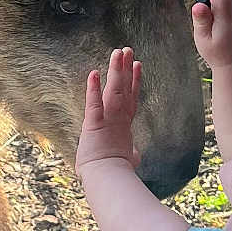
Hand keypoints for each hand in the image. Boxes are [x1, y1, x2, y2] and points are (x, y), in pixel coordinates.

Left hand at [76, 47, 141, 176]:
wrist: (107, 180)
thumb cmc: (113, 174)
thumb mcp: (124, 160)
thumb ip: (130, 154)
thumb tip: (135, 156)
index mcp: (123, 127)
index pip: (130, 99)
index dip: (134, 82)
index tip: (138, 66)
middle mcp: (117, 120)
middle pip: (124, 89)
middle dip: (126, 69)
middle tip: (128, 50)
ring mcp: (108, 120)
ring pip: (114, 90)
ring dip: (116, 71)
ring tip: (119, 52)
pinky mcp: (95, 124)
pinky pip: (93, 103)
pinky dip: (93, 89)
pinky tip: (94, 73)